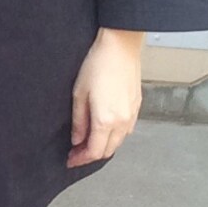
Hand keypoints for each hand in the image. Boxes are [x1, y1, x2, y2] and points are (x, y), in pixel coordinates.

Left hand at [66, 27, 143, 166]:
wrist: (120, 46)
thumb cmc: (97, 65)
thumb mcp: (79, 94)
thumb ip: (79, 121)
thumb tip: (77, 140)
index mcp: (105, 120)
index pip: (94, 152)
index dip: (81, 159)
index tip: (70, 160)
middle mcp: (122, 121)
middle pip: (108, 151)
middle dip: (91, 155)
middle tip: (76, 152)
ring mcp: (132, 114)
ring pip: (118, 142)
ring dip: (103, 146)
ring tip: (87, 141)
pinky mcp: (137, 106)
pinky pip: (126, 130)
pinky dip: (114, 136)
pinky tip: (103, 129)